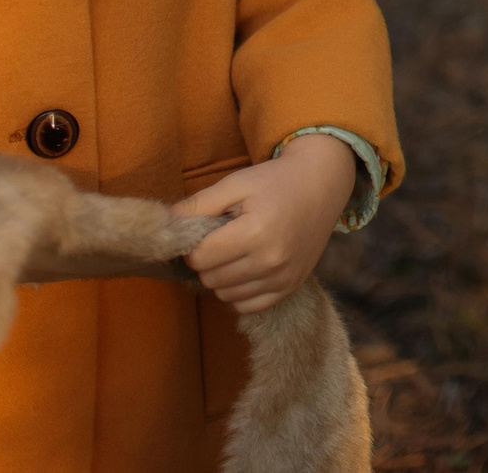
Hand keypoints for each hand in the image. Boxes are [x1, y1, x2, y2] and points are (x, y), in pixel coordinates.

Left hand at [173, 135, 356, 313]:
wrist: (322, 184)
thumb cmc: (275, 180)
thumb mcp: (235, 183)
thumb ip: (199, 204)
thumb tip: (165, 224)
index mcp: (255, 232)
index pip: (200, 258)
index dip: (194, 245)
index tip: (205, 231)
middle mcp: (271, 260)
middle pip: (211, 278)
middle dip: (207, 261)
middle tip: (221, 239)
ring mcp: (283, 277)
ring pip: (226, 295)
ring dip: (222, 277)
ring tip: (236, 251)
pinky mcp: (291, 287)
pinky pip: (248, 306)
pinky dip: (239, 292)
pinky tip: (246, 269)